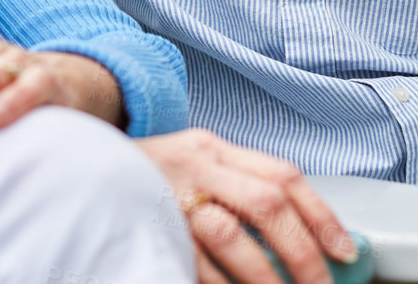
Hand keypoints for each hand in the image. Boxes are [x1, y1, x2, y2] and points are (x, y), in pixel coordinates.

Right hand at [137, 128, 356, 283]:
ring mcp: (170, 196)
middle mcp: (196, 166)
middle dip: (302, 254)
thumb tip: (297, 230)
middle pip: (267, 206)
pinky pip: (192, 266)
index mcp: (214, 148)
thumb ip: (236, 183)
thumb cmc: (143, 175)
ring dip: (264, 280)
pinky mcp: (146, 227)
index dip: (321, 216)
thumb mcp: (191, 162)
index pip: (283, 176)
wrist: (72, 168)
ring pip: (231, 239)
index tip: (345, 253)